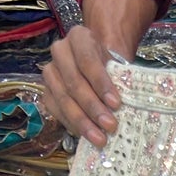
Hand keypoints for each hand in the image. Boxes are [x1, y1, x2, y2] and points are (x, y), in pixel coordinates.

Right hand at [42, 0, 157, 146]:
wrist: (98, 64)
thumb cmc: (111, 64)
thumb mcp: (118, 64)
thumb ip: (120, 79)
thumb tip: (129, 107)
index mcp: (79, 37)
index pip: (87, 60)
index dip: (101, 83)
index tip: (117, 104)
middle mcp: (60, 51)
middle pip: (74, 82)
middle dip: (93, 107)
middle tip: (110, 127)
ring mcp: (50, 72)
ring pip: (63, 98)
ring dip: (82, 121)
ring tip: (100, 139)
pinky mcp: (46, 91)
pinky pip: (56, 110)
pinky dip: (71, 125)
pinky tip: (86, 136)